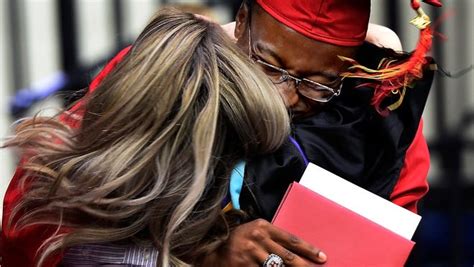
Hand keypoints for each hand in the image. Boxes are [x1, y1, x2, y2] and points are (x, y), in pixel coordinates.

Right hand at [202, 219, 326, 265]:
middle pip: (287, 256)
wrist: (211, 252)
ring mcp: (249, 253)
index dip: (308, 249)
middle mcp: (256, 237)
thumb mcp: (254, 233)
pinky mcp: (244, 266)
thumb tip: (296, 253)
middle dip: (304, 265)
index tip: (321, 257)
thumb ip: (272, 239)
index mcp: (262, 226)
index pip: (290, 239)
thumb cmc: (237, 242)